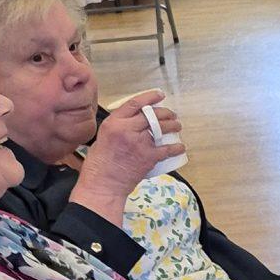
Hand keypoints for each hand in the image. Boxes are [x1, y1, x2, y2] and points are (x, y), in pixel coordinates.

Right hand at [73, 92, 184, 218]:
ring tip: (177, 126)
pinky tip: (180, 147)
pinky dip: (176, 148)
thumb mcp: (104, 136)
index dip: (150, 97)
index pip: (135, 103)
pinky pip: (167, 149)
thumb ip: (119, 126)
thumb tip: (135, 121)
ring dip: (173, 126)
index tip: (160, 95)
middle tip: (171, 115)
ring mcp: (139, 143)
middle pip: (152, 114)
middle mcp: (127, 129)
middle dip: (165, 113)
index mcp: (114, 122)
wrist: (103, 184)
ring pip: (162, 128)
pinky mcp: (148, 157)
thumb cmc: (99, 163)